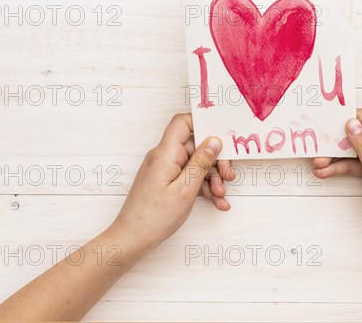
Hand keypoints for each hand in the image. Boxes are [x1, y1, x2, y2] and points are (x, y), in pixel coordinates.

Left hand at [111, 114, 234, 250]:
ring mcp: (165, 169)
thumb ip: (201, 163)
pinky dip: (203, 188)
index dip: (203, 123)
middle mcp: (164, 157)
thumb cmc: (153, 217)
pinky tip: (216, 201)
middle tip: (228, 176)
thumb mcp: (185, 190)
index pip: (183, 122)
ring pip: (196, 164)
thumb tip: (214, 141)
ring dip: (212, 178)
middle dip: (215, 161)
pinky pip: (189, 177)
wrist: (132, 239)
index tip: (223, 135)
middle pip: (196, 146)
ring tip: (221, 195)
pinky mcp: (167, 181)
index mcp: (166, 153)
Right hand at [312, 109, 361, 243]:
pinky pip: (356, 164)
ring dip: (335, 157)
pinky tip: (326, 173)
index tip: (325, 123)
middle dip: (335, 141)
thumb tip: (352, 123)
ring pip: (354, 150)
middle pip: (357, 133)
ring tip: (317, 165)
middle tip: (317, 151)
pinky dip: (341, 167)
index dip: (345, 118)